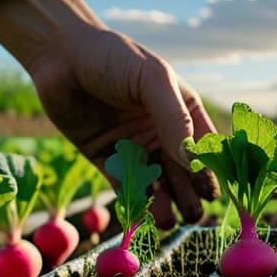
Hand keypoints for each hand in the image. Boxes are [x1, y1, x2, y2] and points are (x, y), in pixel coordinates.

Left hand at [0, 0, 218, 228]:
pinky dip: (135, 204)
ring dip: (165, 205)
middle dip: (191, 195)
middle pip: (185, 173)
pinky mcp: (109, 160)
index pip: (207, 148)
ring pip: (158, 185)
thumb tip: (193, 161)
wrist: (60, 55)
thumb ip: (174, 118)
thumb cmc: (113, 58)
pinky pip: (126, 188)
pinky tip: (141, 219)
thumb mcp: (152, 80)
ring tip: (167, 221)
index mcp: (183, 112)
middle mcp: (164, 133)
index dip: (214, 171)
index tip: (217, 194)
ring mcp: (137, 148)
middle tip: (192, 215)